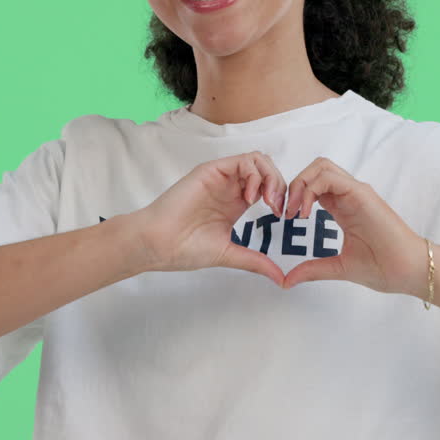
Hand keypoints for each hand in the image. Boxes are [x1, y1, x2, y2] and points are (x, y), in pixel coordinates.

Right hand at [135, 151, 288, 286]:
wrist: (158, 244)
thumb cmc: (185, 249)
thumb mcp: (229, 254)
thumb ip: (255, 262)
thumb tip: (281, 279)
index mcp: (235, 202)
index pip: (268, 186)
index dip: (281, 197)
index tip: (282, 217)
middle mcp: (230, 187)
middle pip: (267, 169)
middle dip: (280, 185)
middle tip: (277, 208)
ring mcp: (221, 177)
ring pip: (258, 160)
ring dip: (270, 177)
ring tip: (267, 200)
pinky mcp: (211, 171)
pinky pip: (242, 161)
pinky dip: (254, 175)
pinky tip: (249, 197)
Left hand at [280, 157, 426, 294]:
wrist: (409, 271)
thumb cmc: (383, 268)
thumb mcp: (338, 267)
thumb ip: (313, 269)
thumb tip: (286, 281)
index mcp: (343, 208)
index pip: (314, 186)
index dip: (295, 195)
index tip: (286, 218)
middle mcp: (349, 195)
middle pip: (315, 169)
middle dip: (294, 184)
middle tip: (286, 211)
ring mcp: (356, 192)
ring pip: (321, 167)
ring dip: (301, 183)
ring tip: (295, 211)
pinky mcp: (361, 194)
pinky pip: (330, 177)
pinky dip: (311, 188)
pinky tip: (306, 212)